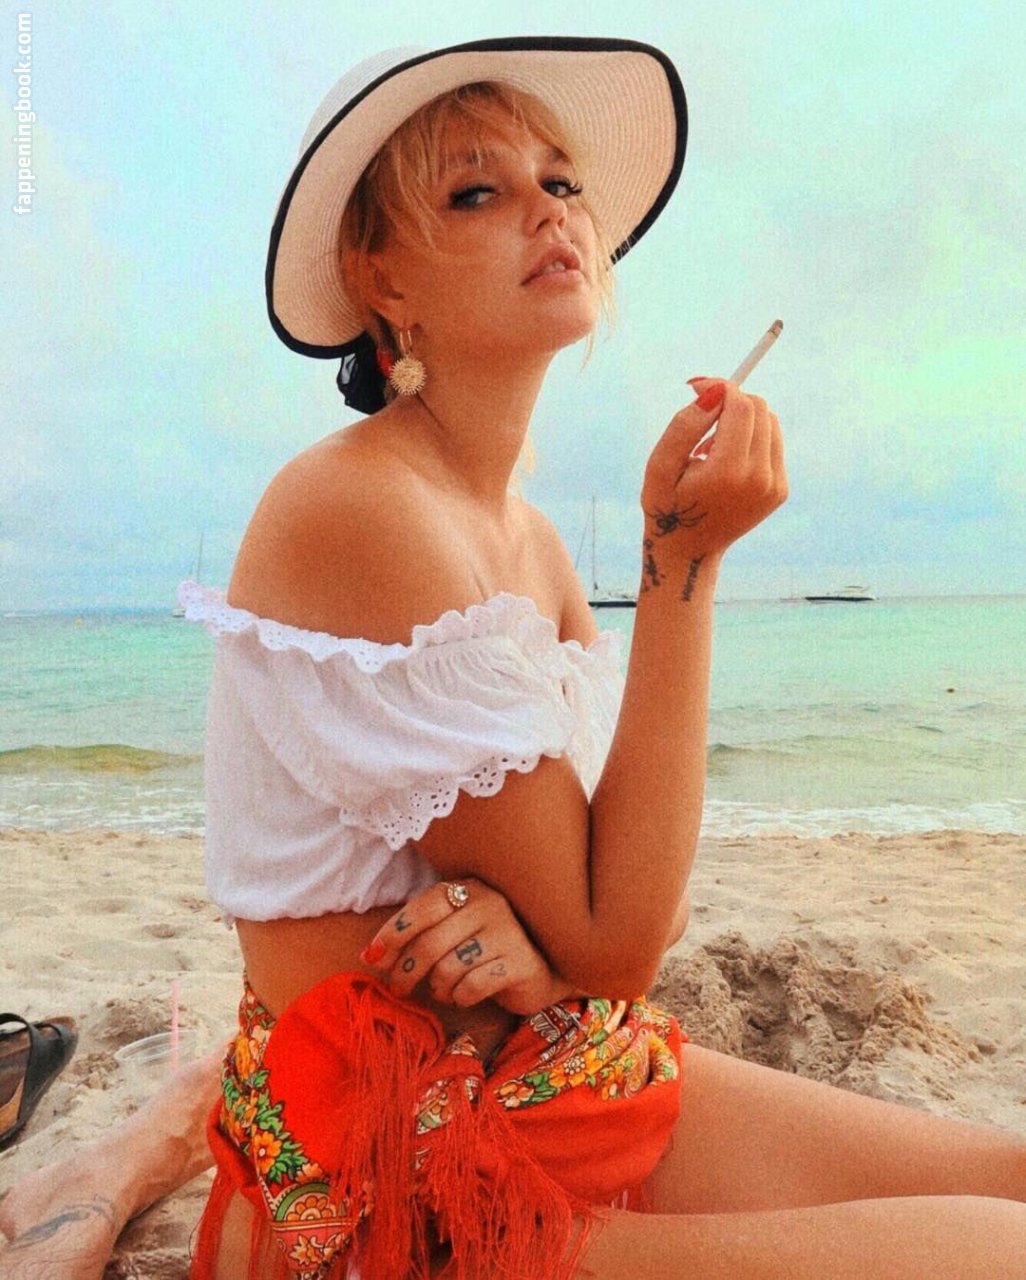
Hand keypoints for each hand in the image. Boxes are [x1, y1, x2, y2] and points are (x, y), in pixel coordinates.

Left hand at [360, 878, 575, 1015]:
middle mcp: (491, 903)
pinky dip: (460, 997)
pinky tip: (464, 995)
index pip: (422, 907)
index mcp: (469, 889)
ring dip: (438, 987)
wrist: (542, 969)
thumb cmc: (485, 950)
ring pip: (449, 968)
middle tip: (399, 988)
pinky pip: (472, 986)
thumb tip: (369, 955)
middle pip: (431, 942)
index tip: (373, 957)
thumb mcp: (450, 933)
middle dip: (406, 971)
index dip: (394, 933)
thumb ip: (416, 937)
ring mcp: (509, 932)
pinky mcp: (521, 962)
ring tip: (443, 990)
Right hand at [640, 380, 786, 584]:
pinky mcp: (780, 489)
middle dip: (731, 402)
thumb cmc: (668, 506)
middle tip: (703, 415)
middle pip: (759, 409)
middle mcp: (759, 478)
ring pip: (769, 422)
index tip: (698, 387)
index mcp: (728, 472)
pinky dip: (752, 439)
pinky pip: (773, 443)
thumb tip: (714, 392)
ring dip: (742, 420)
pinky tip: (727, 459)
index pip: (741, 407)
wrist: (690, 552)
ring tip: (712, 445)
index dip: (721, 388)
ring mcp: (774, 485)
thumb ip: (684, 425)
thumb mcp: (660, 466)